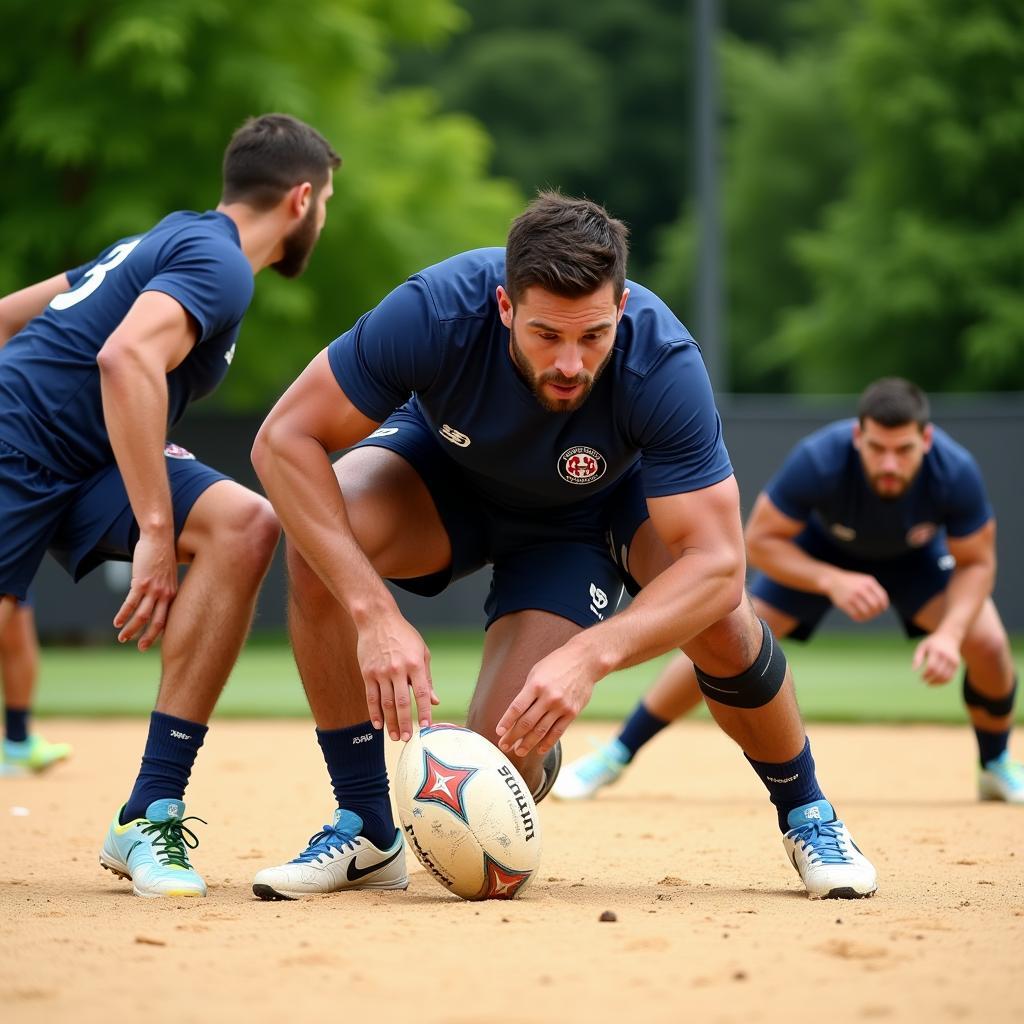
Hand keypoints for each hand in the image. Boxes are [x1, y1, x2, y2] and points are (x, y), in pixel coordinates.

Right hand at [113, 529, 178, 650]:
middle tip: (141, 648)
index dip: (162, 632)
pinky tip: (116, 622)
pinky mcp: (141, 583)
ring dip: (130, 629)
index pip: (168, 618)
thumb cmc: (163, 554)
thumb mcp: (169, 574)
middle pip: (157, 622)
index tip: (155, 642)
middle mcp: (165, 594)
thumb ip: (165, 587)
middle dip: (148, 637)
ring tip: (122, 638)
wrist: (159, 537)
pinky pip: (130, 604)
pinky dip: (122, 615)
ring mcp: (153, 589)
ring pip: (141, 616)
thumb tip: (159, 595)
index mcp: (173, 593)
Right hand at [357, 614, 437, 740]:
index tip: (427, 727)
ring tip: (395, 737)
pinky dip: (374, 713)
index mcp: (415, 664)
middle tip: (408, 739)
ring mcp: (381, 672)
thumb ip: (428, 678)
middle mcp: (398, 669)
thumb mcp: (422, 652)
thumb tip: (435, 701)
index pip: (422, 693)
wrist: (377, 619)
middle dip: (406, 723)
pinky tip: (378, 725)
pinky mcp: (367, 673)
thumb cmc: (403, 636)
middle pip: (402, 702)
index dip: (425, 711)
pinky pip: (371, 697)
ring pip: (386, 703)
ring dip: (391, 723)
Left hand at [496, 643, 597, 757]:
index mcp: (536, 685)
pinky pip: (557, 732)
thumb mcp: (537, 672)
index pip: (517, 708)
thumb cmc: (557, 664)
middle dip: (513, 736)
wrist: (584, 660)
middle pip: (527, 722)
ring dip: (528, 744)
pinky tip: (539, 750)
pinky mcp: (572, 712)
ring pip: (541, 731)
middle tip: (504, 745)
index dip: (506, 722)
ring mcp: (561, 706)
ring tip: (518, 751)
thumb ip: (527, 692)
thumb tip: (516, 714)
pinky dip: (547, 743)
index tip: (499, 732)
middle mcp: (548, 697)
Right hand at [827, 570, 888, 621]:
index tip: (882, 609)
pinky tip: (860, 617)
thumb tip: (884, 606)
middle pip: (875, 606)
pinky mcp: (844, 603)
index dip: (884, 606)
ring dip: (869, 617)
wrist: (832, 580)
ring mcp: (852, 596)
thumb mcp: (865, 581)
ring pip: (866, 612)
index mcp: (868, 582)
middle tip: (874, 614)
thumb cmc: (852, 582)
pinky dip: (860, 618)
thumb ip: (875, 590)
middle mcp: (861, 589)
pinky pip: (856, 615)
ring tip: (867, 616)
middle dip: (876, 612)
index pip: (882, 597)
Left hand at [912, 631, 960, 684]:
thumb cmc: (932, 643)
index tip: (921, 678)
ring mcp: (953, 660)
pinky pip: (951, 676)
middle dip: (931, 679)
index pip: (931, 666)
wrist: (949, 636)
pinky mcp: (956, 664)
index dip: (926, 675)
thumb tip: (914, 670)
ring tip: (930, 684)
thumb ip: (917, 657)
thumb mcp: (922, 646)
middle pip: (939, 672)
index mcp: (936, 651)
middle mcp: (946, 656)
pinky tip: (937, 682)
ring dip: (937, 683)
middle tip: (924, 682)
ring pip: (946, 676)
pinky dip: (944, 682)